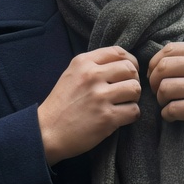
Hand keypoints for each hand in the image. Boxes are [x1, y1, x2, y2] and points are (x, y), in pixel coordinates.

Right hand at [38, 46, 140, 165]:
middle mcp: (93, 76)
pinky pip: (134, 111)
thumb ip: (92, 66)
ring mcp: (100, 97)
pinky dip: (132, 115)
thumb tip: (120, 64)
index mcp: (84, 62)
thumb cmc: (61, 105)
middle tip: (127, 92)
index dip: (130, 62)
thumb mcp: (71, 75)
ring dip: (134, 98)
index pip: (118, 52)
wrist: (48, 131)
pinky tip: (122, 118)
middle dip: (133, 80)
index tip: (128, 74)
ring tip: (124, 104)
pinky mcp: (106, 118)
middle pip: (130, 69)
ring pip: (135, 89)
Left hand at [147, 42, 183, 150]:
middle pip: (162, 68)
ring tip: (167, 104)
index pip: (168, 49)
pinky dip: (167, 115)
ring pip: (164, 88)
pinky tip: (172, 116)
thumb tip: (160, 61)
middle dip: (153, 82)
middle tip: (158, 92)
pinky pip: (171, 109)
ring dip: (160, 100)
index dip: (154, 64)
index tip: (155, 76)